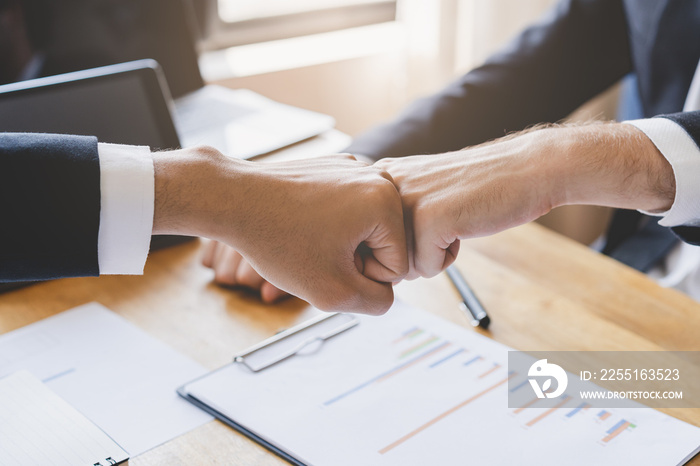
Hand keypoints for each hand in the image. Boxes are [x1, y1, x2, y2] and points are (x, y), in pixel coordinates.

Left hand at [153, 149, 408, 313]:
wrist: (233, 198)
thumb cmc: (278, 242)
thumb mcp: (333, 292)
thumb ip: (375, 302)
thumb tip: (386, 291)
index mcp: (386, 202)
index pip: (396, 266)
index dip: (360, 278)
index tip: (325, 261)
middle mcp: (378, 177)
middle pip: (384, 246)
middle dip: (353, 260)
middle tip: (314, 251)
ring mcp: (356, 167)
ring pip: (364, 230)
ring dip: (341, 244)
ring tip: (307, 237)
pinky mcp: (336, 166)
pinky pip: (347, 210)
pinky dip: (329, 223)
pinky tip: (302, 222)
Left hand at [375, 139, 550, 278]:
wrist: (526, 170)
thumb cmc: (476, 188)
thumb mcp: (421, 193)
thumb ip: (390, 219)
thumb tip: (370, 269)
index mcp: (379, 176)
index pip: (365, 237)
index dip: (395, 245)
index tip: (425, 221)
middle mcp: (384, 185)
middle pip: (382, 255)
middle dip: (413, 254)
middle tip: (442, 223)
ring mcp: (405, 201)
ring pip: (402, 266)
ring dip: (430, 257)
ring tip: (452, 223)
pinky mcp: (428, 219)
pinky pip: (426, 269)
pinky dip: (447, 260)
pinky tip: (462, 228)